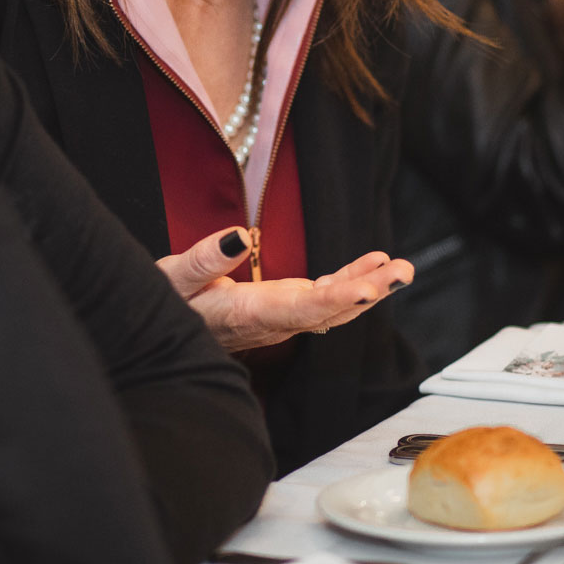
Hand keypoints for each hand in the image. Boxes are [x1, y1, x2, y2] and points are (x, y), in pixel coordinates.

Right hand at [157, 228, 413, 351]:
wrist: (161, 327)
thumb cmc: (165, 302)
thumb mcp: (171, 278)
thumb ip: (203, 261)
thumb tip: (239, 237)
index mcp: (246, 314)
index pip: (299, 310)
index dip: (335, 300)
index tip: (367, 289)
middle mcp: (272, 320)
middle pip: (328, 311)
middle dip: (368, 292)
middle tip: (402, 271)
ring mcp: (281, 315)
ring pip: (332, 307)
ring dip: (369, 287)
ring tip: (401, 268)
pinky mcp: (284, 306)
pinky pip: (323, 297)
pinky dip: (350, 281)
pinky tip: (374, 265)